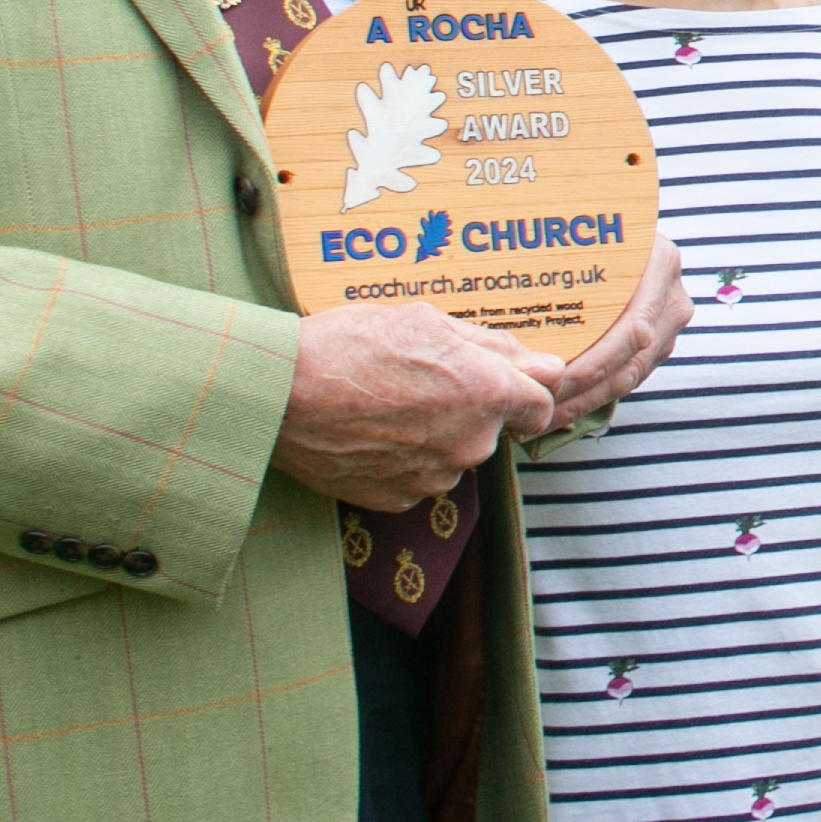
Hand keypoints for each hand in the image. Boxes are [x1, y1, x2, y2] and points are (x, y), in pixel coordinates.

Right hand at [275, 304, 556, 512]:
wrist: (279, 395)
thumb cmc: (351, 346)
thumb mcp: (427, 322)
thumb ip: (493, 347)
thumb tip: (541, 363)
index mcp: (489, 394)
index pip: (542, 406)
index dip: (525, 393)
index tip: (503, 385)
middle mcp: (471, 444)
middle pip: (492, 430)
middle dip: (470, 409)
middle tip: (421, 382)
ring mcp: (434, 477)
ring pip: (453, 455)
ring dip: (436, 435)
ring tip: (386, 405)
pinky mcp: (397, 499)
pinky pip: (417, 478)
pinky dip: (403, 460)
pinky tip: (369, 433)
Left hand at [511, 238, 688, 433]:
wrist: (625, 222)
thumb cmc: (594, 226)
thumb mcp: (584, 232)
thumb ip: (559, 255)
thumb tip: (504, 275)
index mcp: (659, 264)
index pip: (631, 333)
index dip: (590, 365)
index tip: (549, 382)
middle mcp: (671, 297)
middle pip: (629, 364)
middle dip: (579, 396)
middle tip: (535, 411)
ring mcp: (668, 323)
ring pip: (627, 379)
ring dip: (582, 403)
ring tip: (539, 419)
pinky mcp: (657, 342)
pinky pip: (625, 377)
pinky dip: (591, 396)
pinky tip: (557, 407)